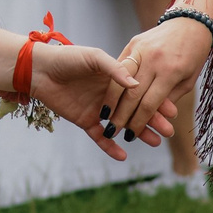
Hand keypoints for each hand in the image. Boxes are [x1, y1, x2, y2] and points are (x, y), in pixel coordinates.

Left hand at [24, 41, 166, 161]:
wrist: (40, 69)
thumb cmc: (67, 57)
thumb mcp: (94, 58)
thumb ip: (115, 70)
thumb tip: (137, 86)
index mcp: (115, 78)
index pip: (141, 92)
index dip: (157, 100)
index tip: (172, 111)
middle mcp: (110, 95)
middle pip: (136, 110)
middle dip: (153, 120)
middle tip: (168, 130)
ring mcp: (99, 109)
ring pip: (122, 125)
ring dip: (137, 133)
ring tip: (155, 142)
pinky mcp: (85, 121)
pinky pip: (100, 137)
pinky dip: (110, 147)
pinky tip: (124, 155)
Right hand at [115, 15, 212, 144]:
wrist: (191, 21)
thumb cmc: (194, 54)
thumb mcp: (188, 80)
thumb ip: (168, 97)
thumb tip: (151, 117)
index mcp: (170, 71)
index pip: (148, 103)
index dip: (139, 122)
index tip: (132, 134)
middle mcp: (153, 60)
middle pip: (132, 93)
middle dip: (121, 115)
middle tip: (113, 130)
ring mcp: (141, 49)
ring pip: (120, 78)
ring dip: (111, 99)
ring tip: (105, 115)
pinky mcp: (134, 43)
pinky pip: (119, 64)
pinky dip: (113, 81)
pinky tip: (108, 93)